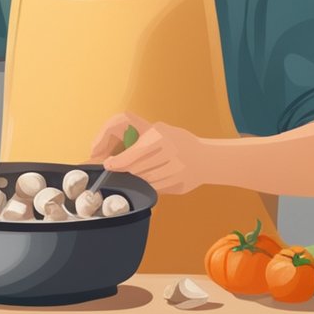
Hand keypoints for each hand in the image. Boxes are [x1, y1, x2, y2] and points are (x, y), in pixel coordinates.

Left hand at [89, 113, 206, 194]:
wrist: (204, 158)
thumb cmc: (177, 142)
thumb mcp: (161, 129)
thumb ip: (141, 129)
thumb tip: (123, 124)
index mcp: (161, 136)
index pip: (134, 152)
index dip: (118, 161)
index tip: (108, 164)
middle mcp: (169, 152)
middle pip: (137, 168)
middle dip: (125, 171)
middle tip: (118, 171)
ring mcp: (175, 169)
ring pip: (145, 179)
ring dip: (135, 179)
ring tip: (133, 175)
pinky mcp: (178, 183)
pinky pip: (155, 188)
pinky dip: (146, 186)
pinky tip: (145, 181)